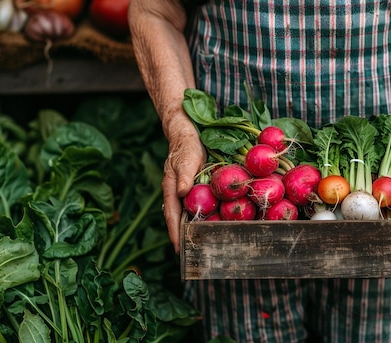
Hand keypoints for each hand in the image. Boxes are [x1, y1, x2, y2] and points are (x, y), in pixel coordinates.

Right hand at [162, 124, 206, 252]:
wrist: (190, 135)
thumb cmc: (187, 146)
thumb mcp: (187, 159)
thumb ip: (185, 175)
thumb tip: (182, 193)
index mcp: (172, 190)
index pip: (172, 216)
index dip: (175, 233)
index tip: (178, 249)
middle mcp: (180, 195)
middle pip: (181, 221)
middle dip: (186, 238)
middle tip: (194, 256)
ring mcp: (190, 194)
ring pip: (192, 216)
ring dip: (197, 230)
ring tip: (206, 247)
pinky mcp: (200, 190)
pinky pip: (203, 207)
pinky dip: (208, 217)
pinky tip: (217, 226)